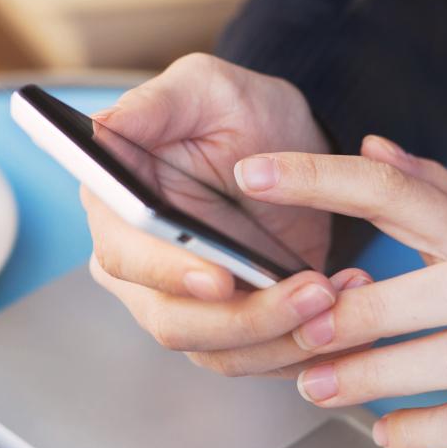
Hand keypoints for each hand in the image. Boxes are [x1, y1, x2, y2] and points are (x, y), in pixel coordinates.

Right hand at [85, 54, 370, 373]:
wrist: (293, 145)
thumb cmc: (241, 109)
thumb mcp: (204, 87)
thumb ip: (154, 105)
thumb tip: (100, 129)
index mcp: (116, 208)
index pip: (126, 257)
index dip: (169, 274)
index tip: (220, 277)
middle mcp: (140, 266)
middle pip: (175, 321)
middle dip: (247, 317)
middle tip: (314, 291)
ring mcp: (184, 304)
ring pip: (221, 351)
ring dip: (285, 337)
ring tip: (338, 296)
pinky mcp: (232, 327)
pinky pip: (260, 359)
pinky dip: (304, 346)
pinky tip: (346, 310)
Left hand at [230, 135, 446, 447]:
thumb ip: (436, 191)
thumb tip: (374, 147)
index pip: (398, 191)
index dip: (322, 180)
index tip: (253, 173)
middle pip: (434, 282)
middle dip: (357, 306)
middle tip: (295, 325)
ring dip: (378, 372)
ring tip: (319, 387)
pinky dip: (428, 429)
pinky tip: (389, 431)